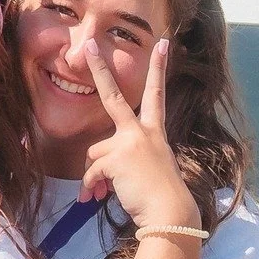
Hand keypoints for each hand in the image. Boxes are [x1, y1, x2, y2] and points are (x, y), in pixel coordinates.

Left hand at [81, 38, 196, 228]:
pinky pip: (91, 172)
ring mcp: (129, 143)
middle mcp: (142, 132)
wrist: (170, 214)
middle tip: (88, 45)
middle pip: (114, 96)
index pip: (156, 94)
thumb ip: (124, 160)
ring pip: (94, 152)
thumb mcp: (147, 169)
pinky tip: (98, 198)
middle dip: (100, 69)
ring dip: (94, 175)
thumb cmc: (160, 196)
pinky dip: (91, 188)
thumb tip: (97, 178)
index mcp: (154, 132)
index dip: (159, 68)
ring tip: (104, 192)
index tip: (163, 44)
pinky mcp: (116, 158)